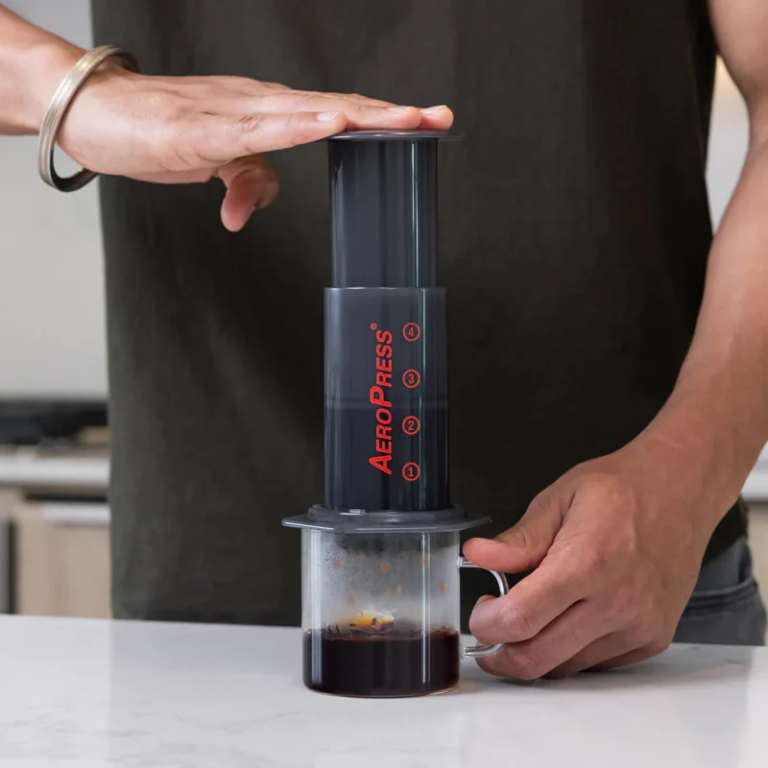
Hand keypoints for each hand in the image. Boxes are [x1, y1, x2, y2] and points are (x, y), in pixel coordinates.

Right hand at [40, 47, 451, 229]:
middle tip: (437, 116)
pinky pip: (257, 129)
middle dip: (389, 114)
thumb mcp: (213, 162)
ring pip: (307, 110)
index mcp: (268, 111)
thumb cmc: (155, 128)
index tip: (427, 122)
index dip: (381, 118)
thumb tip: (247, 210)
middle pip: (335, 106)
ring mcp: (233, 111)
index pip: (336, 112)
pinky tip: (328, 123)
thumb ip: (242, 180)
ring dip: (358, 115)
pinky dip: (295, 127)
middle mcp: (259, 103)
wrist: (94, 111)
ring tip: (403, 119)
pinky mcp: (203, 128)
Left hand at [464, 435, 727, 678]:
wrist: (680, 491)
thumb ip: (518, 539)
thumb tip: (476, 555)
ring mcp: (638, 625)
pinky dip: (569, 650)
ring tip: (529, 615)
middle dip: (500, 654)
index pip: (520, 619)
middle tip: (489, 631)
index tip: (480, 612)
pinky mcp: (652, 639)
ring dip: (535, 651)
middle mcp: (616, 602)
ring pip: (565, 668)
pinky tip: (565, 619)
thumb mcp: (558, 499)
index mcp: (586, 562)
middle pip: (538, 658)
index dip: (486, 624)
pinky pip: (595, 664)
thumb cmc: (619, 490)